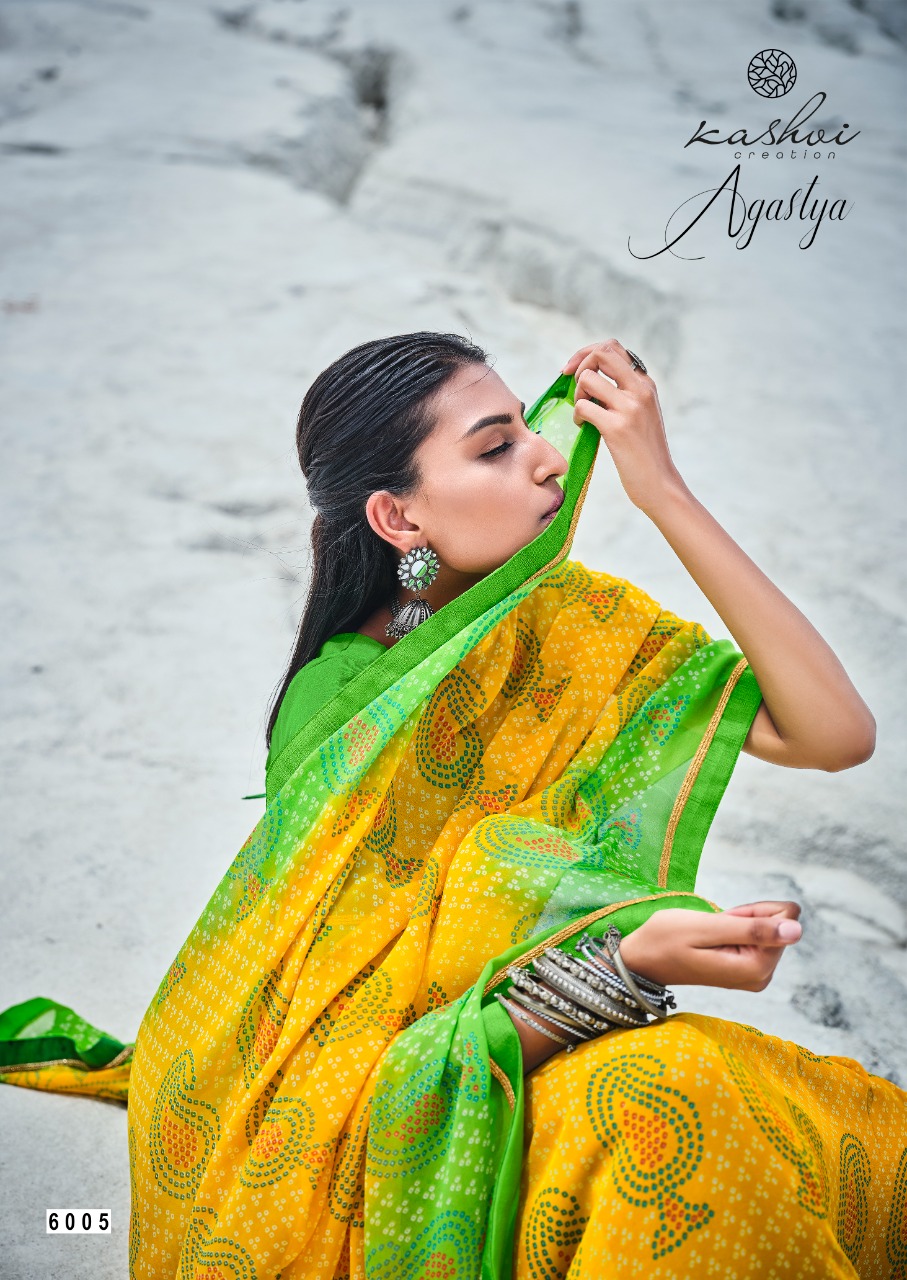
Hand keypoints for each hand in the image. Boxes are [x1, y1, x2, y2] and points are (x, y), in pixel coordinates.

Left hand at [561, 338, 686, 515]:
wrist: (659, 483)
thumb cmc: (645, 452)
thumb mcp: (641, 414)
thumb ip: (624, 393)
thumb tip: (591, 378)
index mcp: (646, 384)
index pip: (613, 347)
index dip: (587, 353)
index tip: (573, 370)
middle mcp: (640, 390)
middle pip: (601, 352)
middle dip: (579, 364)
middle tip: (573, 386)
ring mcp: (630, 408)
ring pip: (588, 378)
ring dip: (577, 394)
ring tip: (583, 412)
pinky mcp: (617, 428)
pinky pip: (583, 407)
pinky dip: (577, 415)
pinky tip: (583, 426)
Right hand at [617, 900, 802, 991]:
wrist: (643, 959)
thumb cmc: (667, 940)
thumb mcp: (708, 927)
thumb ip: (754, 929)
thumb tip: (798, 929)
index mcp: (756, 968)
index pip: (784, 921)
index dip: (753, 910)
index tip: (726, 918)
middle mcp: (761, 977)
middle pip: (777, 927)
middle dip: (747, 917)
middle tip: (714, 925)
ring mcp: (755, 977)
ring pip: (767, 931)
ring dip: (739, 923)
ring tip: (710, 932)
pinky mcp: (747, 972)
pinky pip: (756, 940)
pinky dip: (736, 930)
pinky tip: (713, 937)